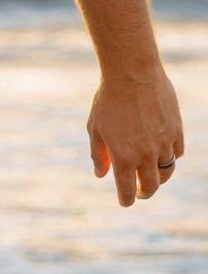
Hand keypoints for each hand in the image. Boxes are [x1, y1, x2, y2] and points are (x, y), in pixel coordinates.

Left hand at [87, 65, 183, 204]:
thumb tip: (101, 174)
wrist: (132, 72)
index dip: (126, 200)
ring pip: (167, 171)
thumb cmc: (108, 100)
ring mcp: (164, 142)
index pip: (127, 190)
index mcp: (123, 156)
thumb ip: (99, 154)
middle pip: (151, 186)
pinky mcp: (176, 130)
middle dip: (144, 193)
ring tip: (151, 176)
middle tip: (140, 192)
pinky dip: (170, 157)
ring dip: (158, 177)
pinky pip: (177, 152)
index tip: (125, 202)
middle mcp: (146, 154)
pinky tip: (163, 154)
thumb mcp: (95, 128)